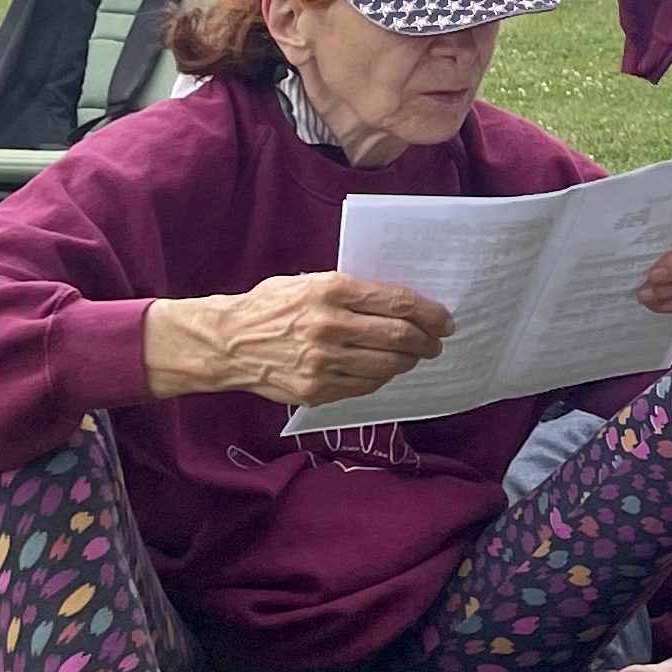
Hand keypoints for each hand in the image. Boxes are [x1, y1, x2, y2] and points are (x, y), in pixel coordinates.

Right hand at [149, 271, 450, 407]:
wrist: (227, 342)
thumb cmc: (272, 306)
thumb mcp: (309, 282)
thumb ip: (352, 290)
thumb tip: (402, 303)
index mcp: (330, 290)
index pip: (398, 303)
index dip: (430, 313)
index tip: (445, 319)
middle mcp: (329, 325)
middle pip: (399, 336)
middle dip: (427, 341)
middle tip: (436, 342)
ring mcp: (322, 362)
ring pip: (387, 365)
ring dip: (408, 361)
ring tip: (413, 356)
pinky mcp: (317, 390)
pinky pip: (365, 386)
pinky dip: (381, 378)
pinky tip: (383, 369)